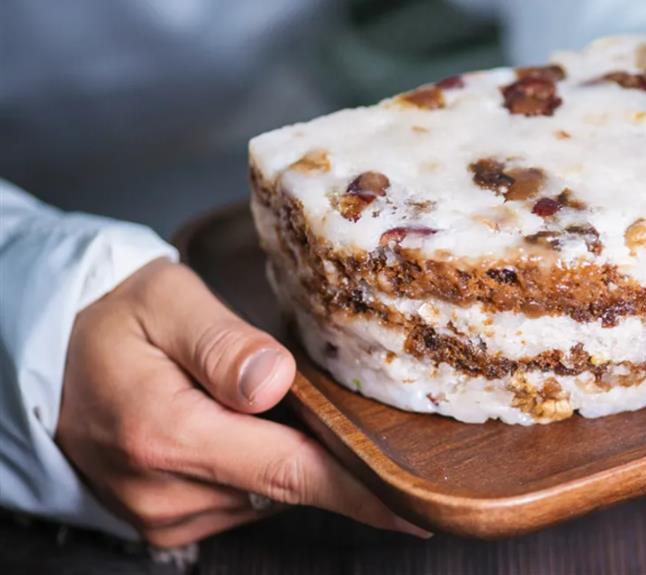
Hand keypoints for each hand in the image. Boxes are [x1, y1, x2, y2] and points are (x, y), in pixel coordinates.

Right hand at [56, 258, 427, 546]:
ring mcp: (163, 515)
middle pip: (286, 483)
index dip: (361, 488)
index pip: (291, 471)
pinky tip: (242, 427)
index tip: (417, 504)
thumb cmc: (111, 320)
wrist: (48, 358)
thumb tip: (276, 381)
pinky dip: (257, 467)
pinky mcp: (166, 523)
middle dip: (327, 452)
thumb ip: (223, 342)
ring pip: (267, 494)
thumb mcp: (166, 301)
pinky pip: (241, 500)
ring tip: (268, 403)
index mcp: (165, 433)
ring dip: (285, 456)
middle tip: (342, 404)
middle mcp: (165, 491)